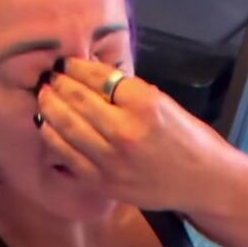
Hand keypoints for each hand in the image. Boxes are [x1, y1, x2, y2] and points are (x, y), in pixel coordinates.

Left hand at [37, 57, 238, 212]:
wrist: (204, 181)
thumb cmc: (188, 139)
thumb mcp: (164, 103)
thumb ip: (127, 91)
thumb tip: (90, 75)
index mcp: (144, 104)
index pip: (99, 79)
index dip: (77, 68)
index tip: (66, 64)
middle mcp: (125, 131)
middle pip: (78, 101)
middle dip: (59, 86)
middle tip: (48, 78)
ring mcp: (112, 160)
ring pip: (67, 128)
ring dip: (50, 109)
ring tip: (43, 97)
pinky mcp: (105, 182)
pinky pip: (68, 156)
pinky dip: (53, 138)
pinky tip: (47, 126)